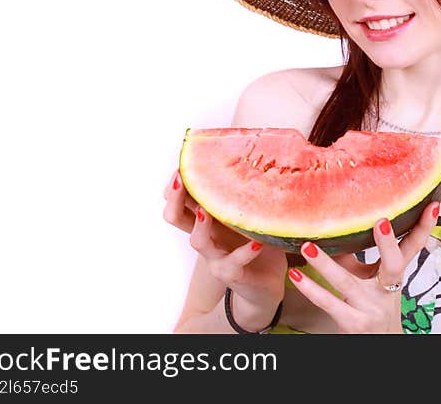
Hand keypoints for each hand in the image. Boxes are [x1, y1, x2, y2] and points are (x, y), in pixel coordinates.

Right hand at [163, 169, 286, 325]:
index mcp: (207, 220)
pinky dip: (245, 252)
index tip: (182, 162)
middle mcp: (206, 236)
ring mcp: (215, 257)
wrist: (265, 284)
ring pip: (197, 241)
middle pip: (176, 217)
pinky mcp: (232, 274)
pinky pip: (233, 263)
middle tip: (181, 178)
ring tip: (206, 211)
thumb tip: (254, 157)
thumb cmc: (256, 244)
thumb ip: (246, 195)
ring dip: (200, 225)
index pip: (180, 199)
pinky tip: (257, 243)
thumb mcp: (249, 215)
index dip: (175, 184)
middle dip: (174, 197)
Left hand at [289, 200, 440, 333]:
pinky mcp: (353, 322)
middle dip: (388, 244)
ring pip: (348, 283)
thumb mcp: (369, 280)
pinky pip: (328, 303)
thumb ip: (354, 256)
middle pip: (394, 266)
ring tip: (308, 245)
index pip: (414, 248)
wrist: (379, 344)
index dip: (424, 227)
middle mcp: (388, 291)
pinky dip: (310, 289)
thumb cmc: (371, 306)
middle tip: (381, 221)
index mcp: (395, 275)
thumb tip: (334, 226)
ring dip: (326, 263)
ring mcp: (371, 307)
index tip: (432, 206)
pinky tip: (296, 275)